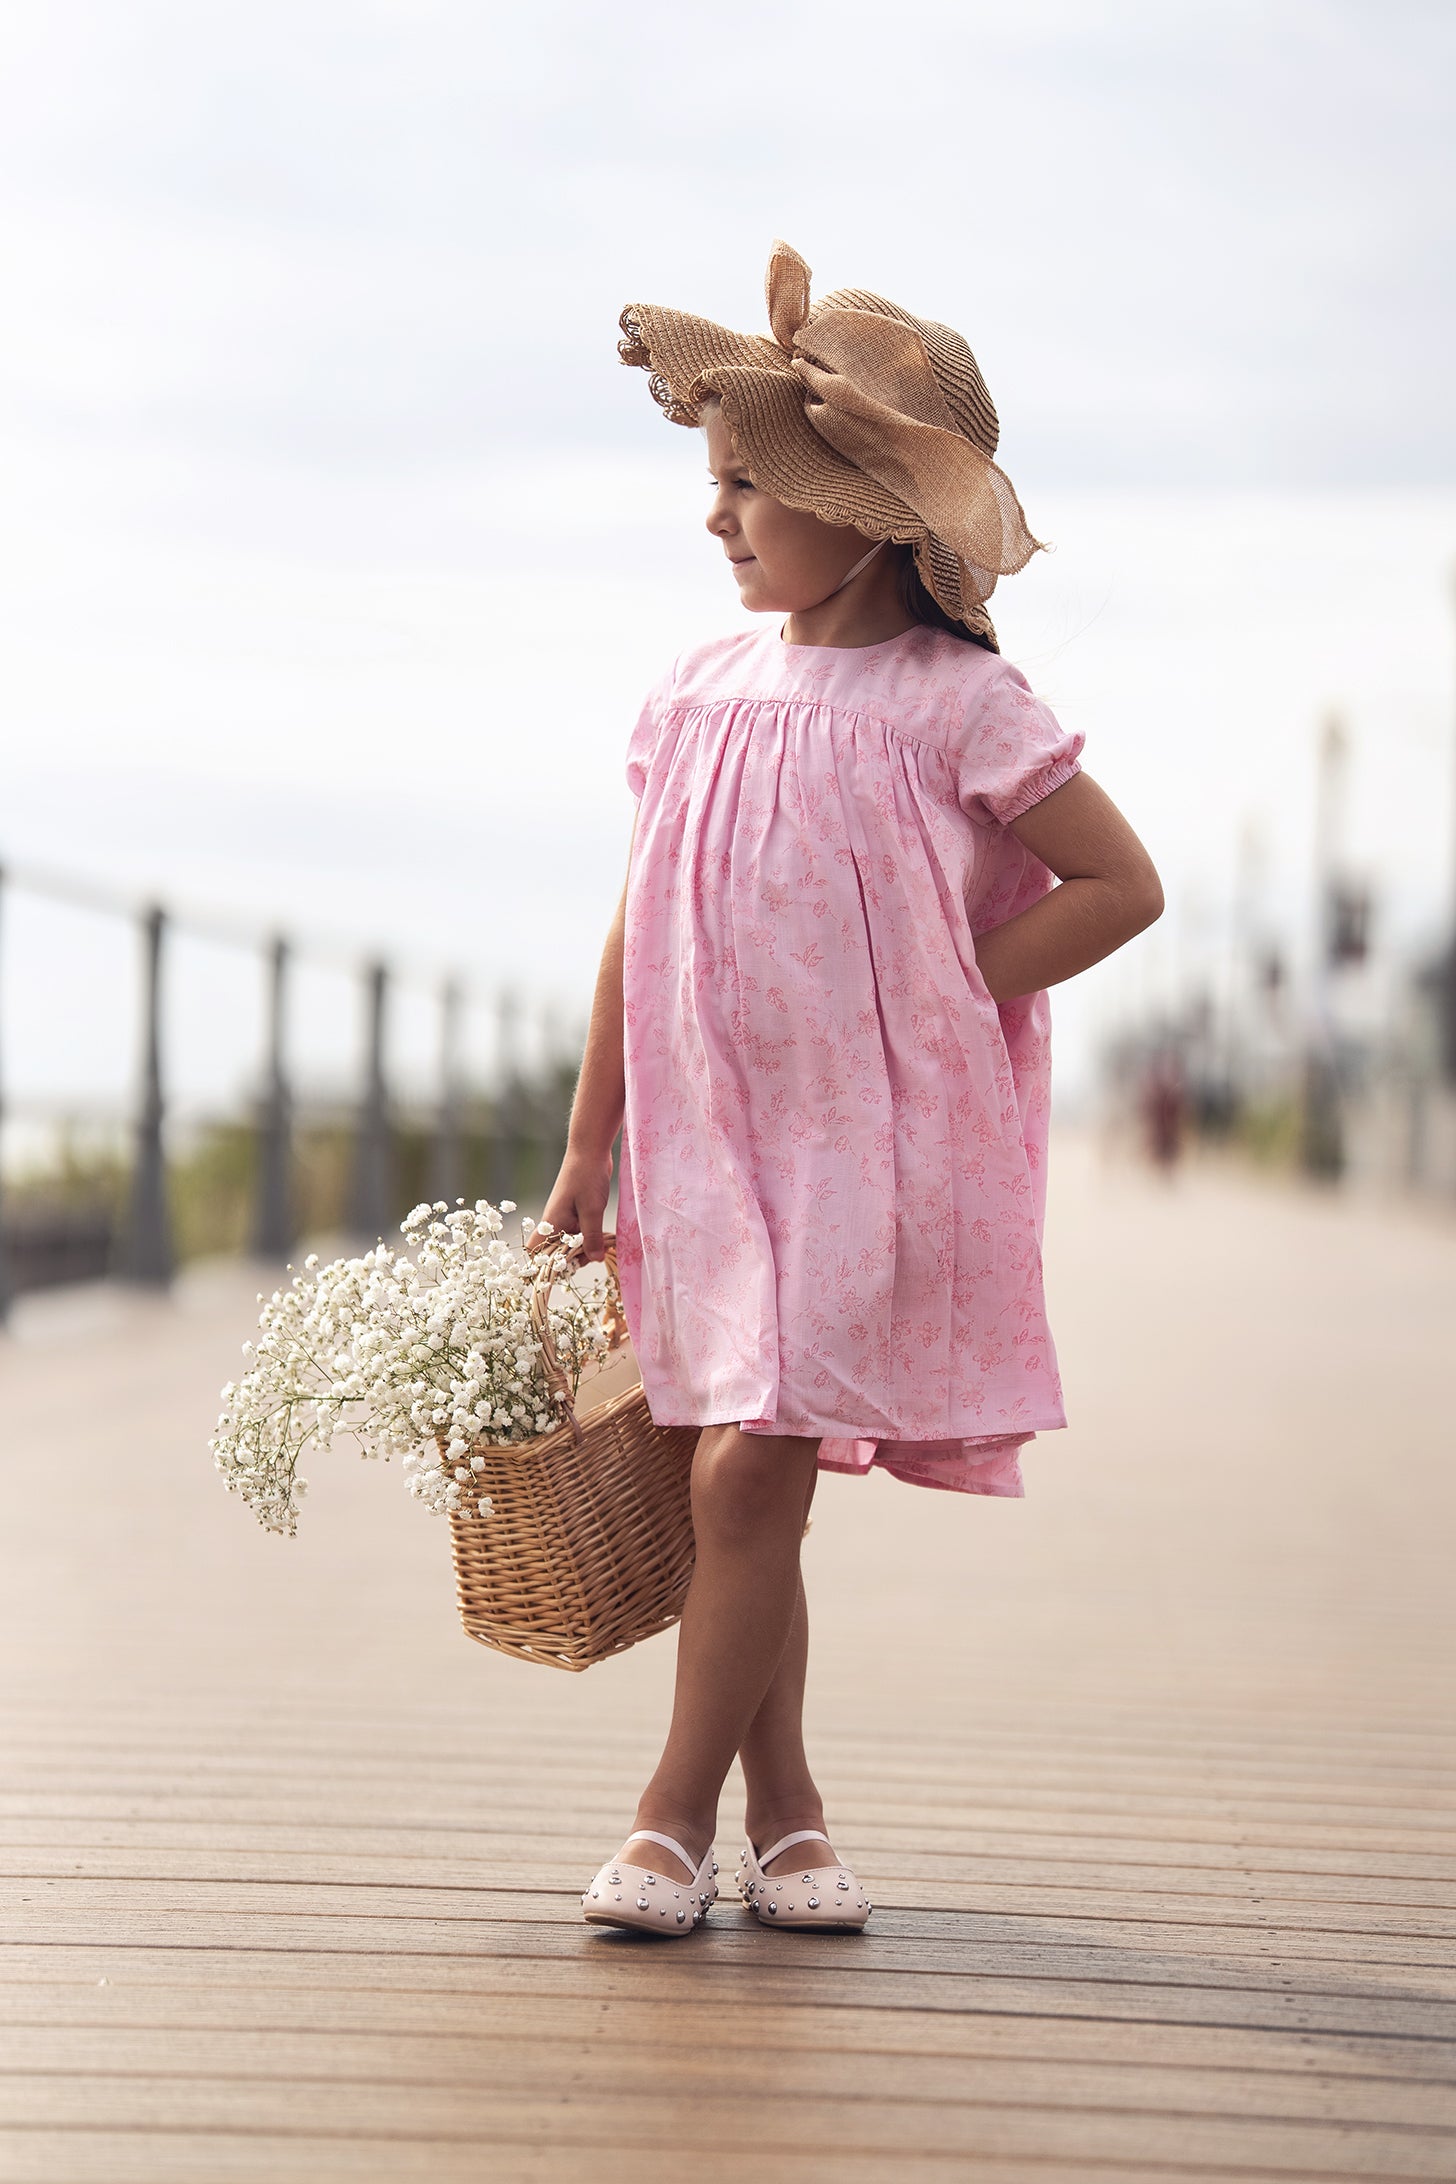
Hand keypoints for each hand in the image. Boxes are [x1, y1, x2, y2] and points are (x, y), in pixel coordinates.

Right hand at [535, 1145, 613, 1262]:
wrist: (590, 1150)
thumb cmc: (586, 1177)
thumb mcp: (591, 1210)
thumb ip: (592, 1237)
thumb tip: (595, 1260)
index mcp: (551, 1223)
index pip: (534, 1252)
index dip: (540, 1266)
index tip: (558, 1273)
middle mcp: (555, 1222)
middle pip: (556, 1253)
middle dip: (572, 1260)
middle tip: (594, 1257)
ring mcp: (566, 1217)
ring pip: (571, 1244)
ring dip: (586, 1248)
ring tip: (605, 1247)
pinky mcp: (578, 1213)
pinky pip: (582, 1233)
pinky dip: (592, 1238)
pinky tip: (607, 1239)